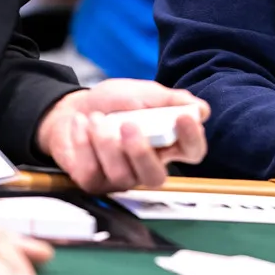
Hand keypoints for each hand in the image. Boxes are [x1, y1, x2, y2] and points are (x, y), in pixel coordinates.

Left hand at [37, 79, 209, 193]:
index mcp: (168, 143)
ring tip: (96, 117)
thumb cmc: (115, 102)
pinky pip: (92, 172)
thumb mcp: (145, 93)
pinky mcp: (94, 182)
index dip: (192, 139)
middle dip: (140, 152)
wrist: (74, 106)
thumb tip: (201, 110)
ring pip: (121, 176)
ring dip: (105, 142)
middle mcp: (147, 165)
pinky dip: (84, 143)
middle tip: (128, 124)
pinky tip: (82, 125)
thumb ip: (172, 101)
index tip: (183, 118)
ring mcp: (121, 177)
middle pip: (155, 178)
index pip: (192, 152)